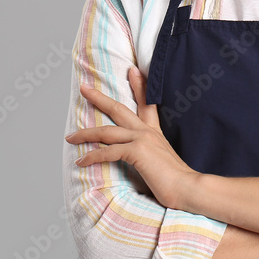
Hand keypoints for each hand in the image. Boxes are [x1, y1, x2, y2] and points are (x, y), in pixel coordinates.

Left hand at [65, 67, 196, 209]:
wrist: (188, 187)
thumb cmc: (176, 181)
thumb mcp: (162, 161)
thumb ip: (152, 157)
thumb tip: (144, 162)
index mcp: (154, 132)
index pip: (146, 103)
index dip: (139, 85)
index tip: (132, 71)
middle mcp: (147, 132)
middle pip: (119, 108)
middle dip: (99, 98)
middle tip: (85, 88)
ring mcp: (142, 139)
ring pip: (106, 131)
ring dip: (85, 134)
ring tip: (70, 137)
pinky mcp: (136, 151)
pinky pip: (107, 152)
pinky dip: (92, 157)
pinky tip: (81, 162)